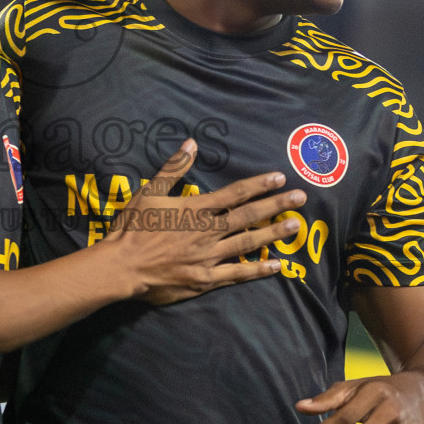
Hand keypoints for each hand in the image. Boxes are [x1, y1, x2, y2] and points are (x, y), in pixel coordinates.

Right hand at [105, 140, 304, 304]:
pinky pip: (236, 274)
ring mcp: (208, 257)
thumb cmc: (132, 229)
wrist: (121, 267)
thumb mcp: (148, 192)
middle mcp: (207, 232)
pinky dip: (257, 269)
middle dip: (276, 205)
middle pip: (248, 215)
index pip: (234, 194)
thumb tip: (190, 144)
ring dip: (273, 233)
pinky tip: (276, 265)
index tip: (280, 179)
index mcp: (195, 209)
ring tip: (295, 225)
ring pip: (248, 242)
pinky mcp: (205, 279)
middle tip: (301, 198)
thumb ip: (172, 169)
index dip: (259, 185)